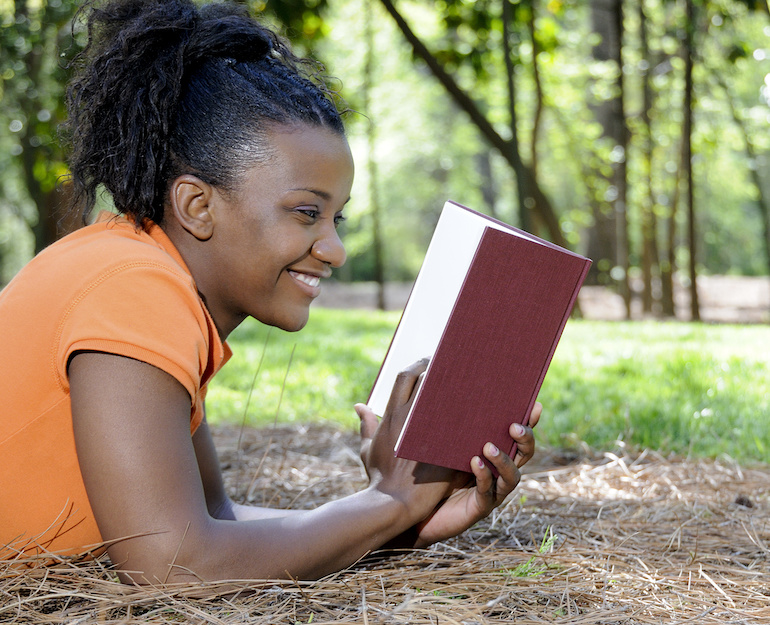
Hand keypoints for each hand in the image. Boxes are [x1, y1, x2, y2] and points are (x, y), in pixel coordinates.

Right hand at [356, 359, 455, 521]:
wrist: (393, 503)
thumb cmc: (378, 478)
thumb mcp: (367, 449)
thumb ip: (367, 426)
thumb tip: (359, 406)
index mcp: (391, 415)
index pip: (404, 377)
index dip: (417, 365)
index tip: (429, 361)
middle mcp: (408, 417)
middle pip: (426, 379)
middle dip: (440, 368)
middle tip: (453, 364)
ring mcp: (427, 430)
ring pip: (447, 396)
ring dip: (458, 385)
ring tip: (471, 379)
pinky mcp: (445, 445)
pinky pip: (461, 421)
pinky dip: (470, 410)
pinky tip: (481, 406)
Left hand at [408, 402, 541, 547]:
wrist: (418, 511)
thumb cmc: (430, 473)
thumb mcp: (444, 445)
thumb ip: (453, 425)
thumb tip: (449, 390)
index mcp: (494, 454)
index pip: (518, 436)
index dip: (530, 422)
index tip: (535, 405)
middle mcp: (499, 473)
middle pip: (524, 455)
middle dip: (525, 440)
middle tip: (514, 426)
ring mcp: (492, 492)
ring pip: (512, 477)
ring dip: (504, 460)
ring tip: (488, 446)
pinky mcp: (479, 508)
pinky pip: (487, 492)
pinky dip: (483, 476)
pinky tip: (474, 462)